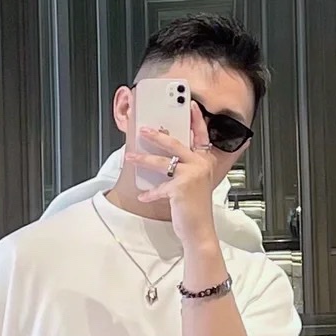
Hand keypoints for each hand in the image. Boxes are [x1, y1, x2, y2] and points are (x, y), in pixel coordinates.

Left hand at [128, 104, 218, 249]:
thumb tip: (167, 157)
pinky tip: (143, 196)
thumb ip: (186, 168)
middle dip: (157, 135)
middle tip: (143, 129)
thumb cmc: (195, 209)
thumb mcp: (195, 183)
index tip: (191, 105)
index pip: (202, 135)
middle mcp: (200, 165)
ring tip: (130, 157)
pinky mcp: (180, 187)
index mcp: (205, 161)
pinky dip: (150, 193)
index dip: (196, 119)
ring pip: (162, 162)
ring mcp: (191, 175)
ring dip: (143, 159)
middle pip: (175, 143)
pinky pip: (159, 187)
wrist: (200, 231)